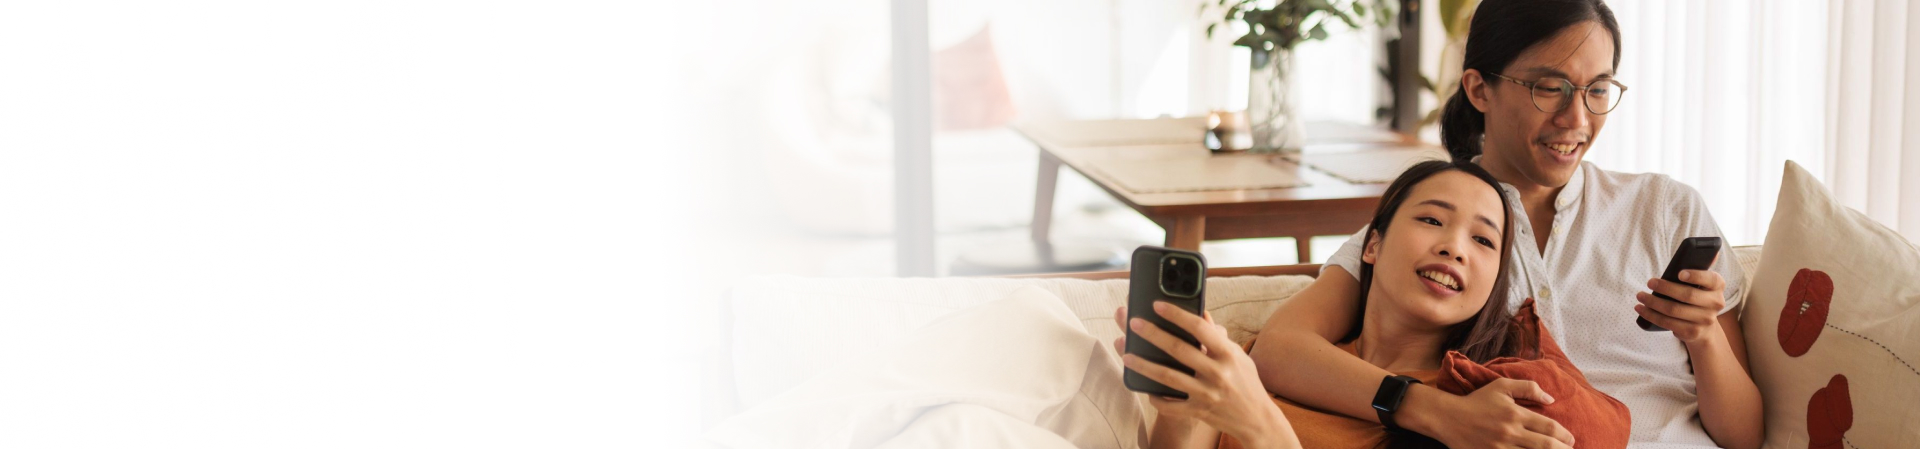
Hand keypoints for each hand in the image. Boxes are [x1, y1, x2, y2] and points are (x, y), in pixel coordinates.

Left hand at [1112, 302, 1295, 446]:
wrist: (1258, 420)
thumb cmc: (1246, 382)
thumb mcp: (1238, 356)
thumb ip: (1218, 337)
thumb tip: (1201, 314)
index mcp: (1228, 355)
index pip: (1199, 328)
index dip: (1176, 315)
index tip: (1157, 305)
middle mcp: (1217, 373)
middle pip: (1178, 350)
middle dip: (1152, 335)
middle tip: (1133, 323)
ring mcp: (1206, 394)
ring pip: (1168, 377)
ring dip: (1144, 365)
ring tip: (1126, 354)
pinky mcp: (1198, 412)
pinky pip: (1170, 406)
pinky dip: (1155, 397)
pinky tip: (1144, 387)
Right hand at [1413, 378, 1575, 448]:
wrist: (1448, 418)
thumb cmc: (1476, 401)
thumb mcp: (1501, 386)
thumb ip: (1527, 387)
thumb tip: (1550, 398)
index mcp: (1515, 414)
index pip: (1549, 427)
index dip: (1565, 435)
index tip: (1570, 439)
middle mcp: (1510, 432)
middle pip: (1546, 445)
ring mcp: (1500, 448)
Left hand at [1636, 257, 1728, 342]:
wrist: (1704, 326)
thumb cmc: (1697, 295)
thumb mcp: (1701, 281)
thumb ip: (1701, 267)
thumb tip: (1711, 250)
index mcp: (1718, 286)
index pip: (1710, 279)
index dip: (1696, 276)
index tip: (1679, 273)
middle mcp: (1716, 303)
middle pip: (1687, 295)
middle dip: (1665, 288)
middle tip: (1649, 282)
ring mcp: (1706, 320)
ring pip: (1674, 310)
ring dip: (1653, 302)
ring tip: (1640, 296)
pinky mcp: (1693, 332)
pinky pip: (1668, 323)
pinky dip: (1651, 315)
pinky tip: (1641, 309)